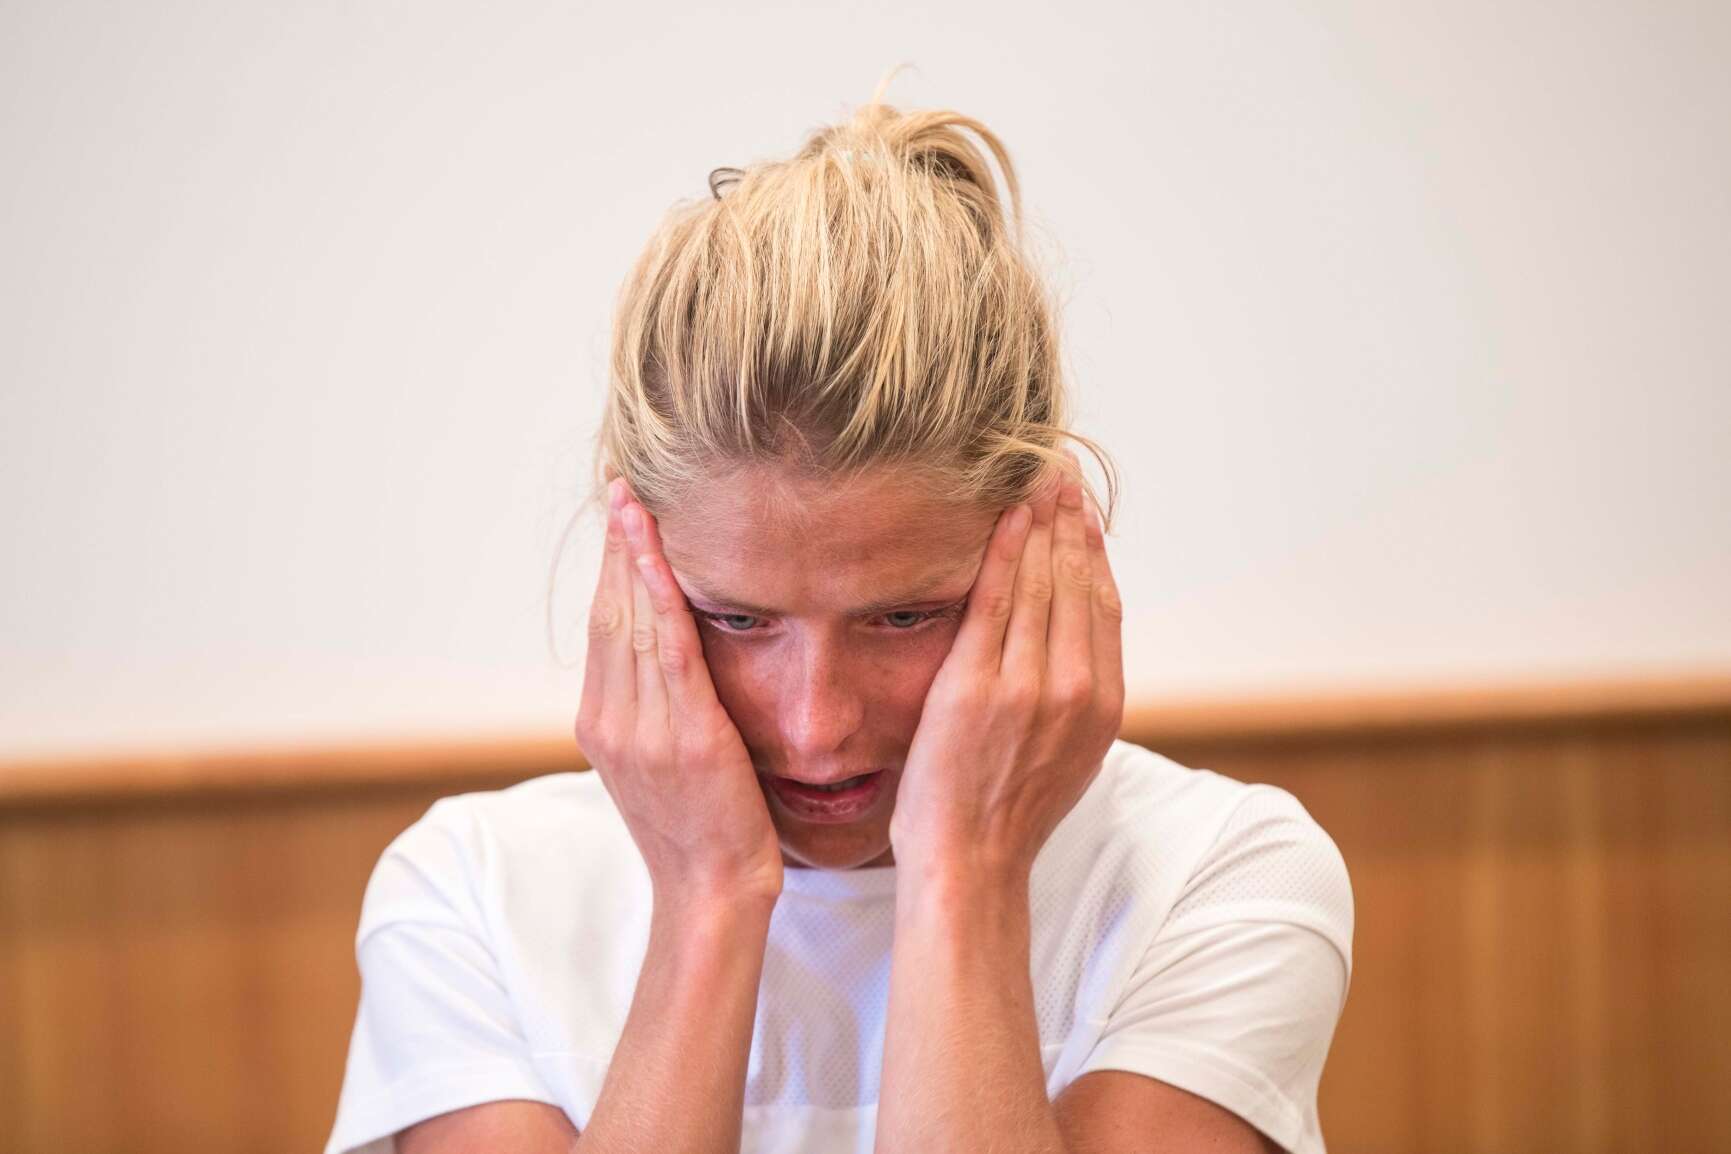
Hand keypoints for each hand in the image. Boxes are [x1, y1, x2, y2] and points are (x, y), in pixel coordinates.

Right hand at [574, 479, 783, 900]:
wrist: (713, 894)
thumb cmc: (704, 828)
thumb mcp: (664, 761)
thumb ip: (658, 706)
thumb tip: (668, 653)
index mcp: (603, 723)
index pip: (603, 624)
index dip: (609, 565)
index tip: (618, 511)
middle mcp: (612, 720)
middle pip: (609, 612)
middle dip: (614, 545)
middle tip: (621, 481)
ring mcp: (643, 730)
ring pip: (631, 622)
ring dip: (632, 555)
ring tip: (635, 497)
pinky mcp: (684, 738)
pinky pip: (668, 652)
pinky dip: (660, 597)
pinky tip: (658, 553)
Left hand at [888, 460, 1124, 881]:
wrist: (971, 862)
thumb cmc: (1009, 813)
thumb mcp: (1069, 755)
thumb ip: (1078, 699)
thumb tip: (1076, 652)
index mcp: (1105, 704)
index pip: (1104, 604)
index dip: (1093, 549)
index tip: (1083, 510)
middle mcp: (1077, 688)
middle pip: (1077, 582)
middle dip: (1070, 520)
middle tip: (1060, 472)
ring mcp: (1028, 685)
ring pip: (1041, 583)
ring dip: (1040, 523)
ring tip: (1035, 479)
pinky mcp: (978, 685)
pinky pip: (994, 601)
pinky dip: (1003, 553)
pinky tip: (1006, 517)